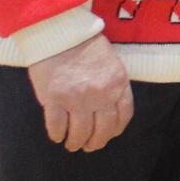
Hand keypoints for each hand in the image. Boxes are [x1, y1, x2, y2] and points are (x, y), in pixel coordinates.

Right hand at [27, 33, 133, 151]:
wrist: (60, 34)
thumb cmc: (85, 46)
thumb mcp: (111, 64)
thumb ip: (112, 86)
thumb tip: (106, 109)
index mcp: (118, 84)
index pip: (123, 115)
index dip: (115, 130)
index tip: (109, 134)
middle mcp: (101, 95)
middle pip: (103, 129)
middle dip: (96, 142)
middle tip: (89, 146)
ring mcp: (77, 99)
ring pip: (80, 132)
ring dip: (76, 142)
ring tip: (72, 144)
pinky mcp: (55, 99)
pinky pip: (57, 125)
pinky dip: (57, 134)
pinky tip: (57, 136)